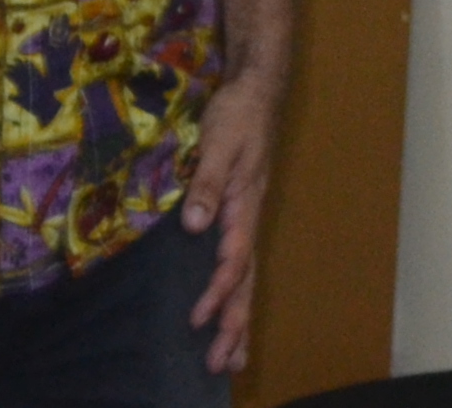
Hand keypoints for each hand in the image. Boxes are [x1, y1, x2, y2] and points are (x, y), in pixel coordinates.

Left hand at [182, 65, 284, 376]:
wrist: (255, 88)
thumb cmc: (238, 114)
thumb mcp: (221, 142)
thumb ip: (209, 183)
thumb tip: (196, 226)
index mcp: (245, 205)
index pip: (234, 259)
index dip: (217, 290)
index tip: (199, 318)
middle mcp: (248, 218)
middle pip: (246, 280)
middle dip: (235, 323)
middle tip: (221, 364)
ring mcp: (246, 217)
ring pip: (246, 277)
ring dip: (238, 317)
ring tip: (232, 357)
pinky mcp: (238, 213)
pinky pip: (239, 263)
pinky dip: (234, 293)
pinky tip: (225, 309)